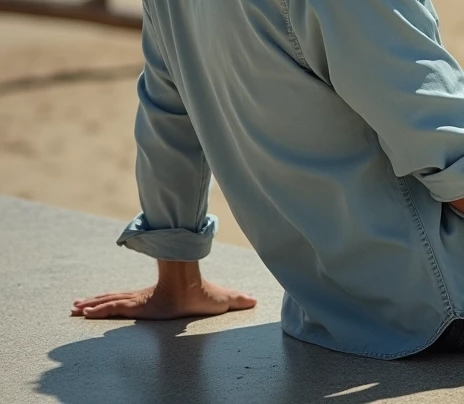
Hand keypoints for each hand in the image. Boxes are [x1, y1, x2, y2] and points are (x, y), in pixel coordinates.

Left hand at [71, 279, 256, 319]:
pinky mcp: (136, 302)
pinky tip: (83, 312)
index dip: (115, 299)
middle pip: (115, 299)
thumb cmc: (204, 293)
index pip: (131, 298)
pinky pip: (113, 306)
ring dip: (91, 305)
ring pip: (109, 302)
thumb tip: (255, 300)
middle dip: (96, 302)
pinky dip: (97, 308)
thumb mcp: (219, 302)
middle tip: (75, 306)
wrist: (195, 286)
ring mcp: (138, 299)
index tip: (100, 302)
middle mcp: (143, 298)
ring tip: (73, 308)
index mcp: (156, 299)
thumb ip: (233, 300)